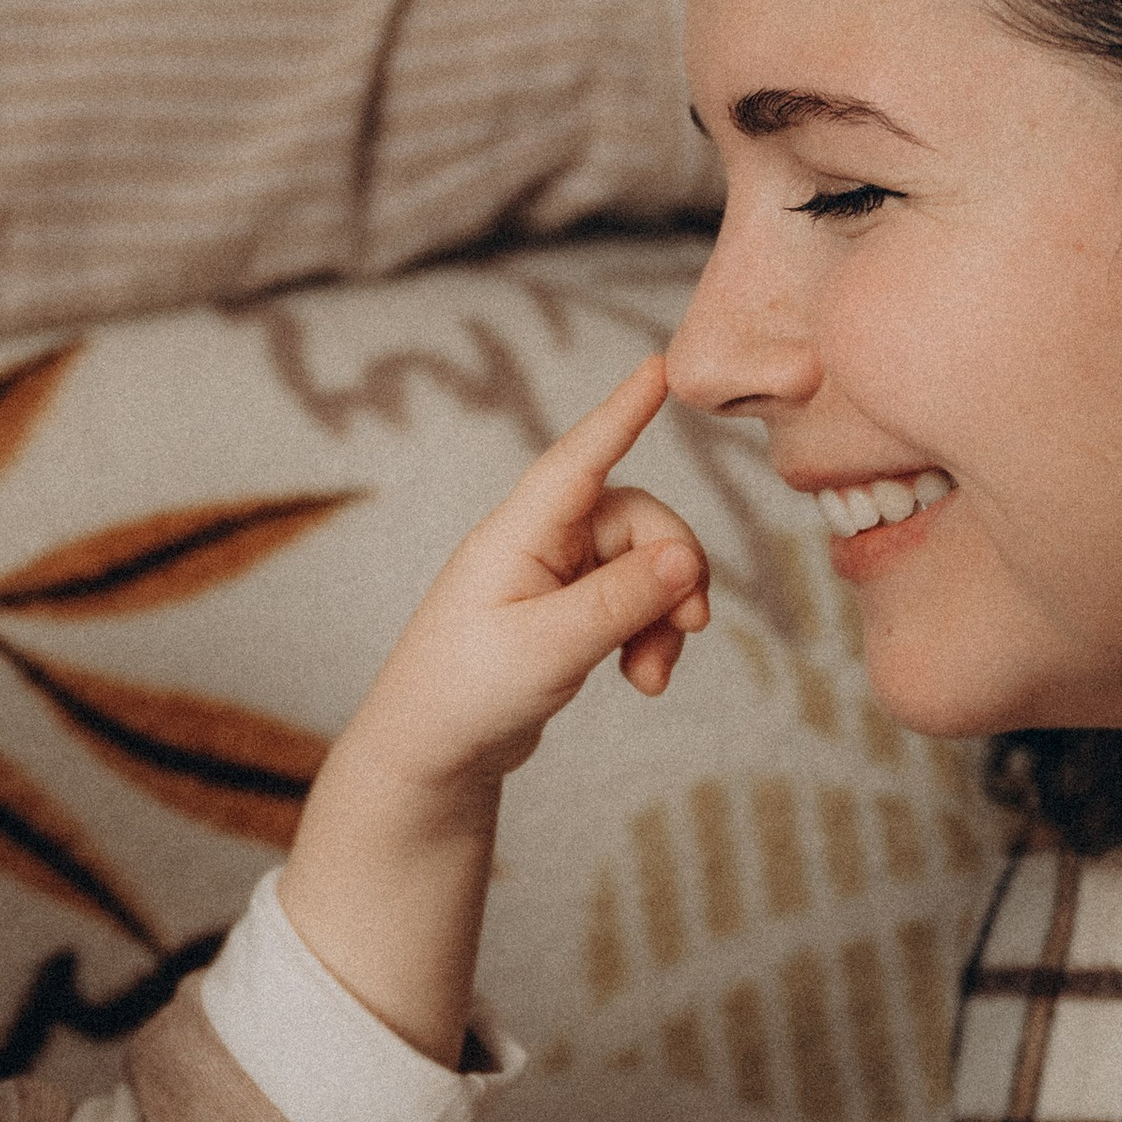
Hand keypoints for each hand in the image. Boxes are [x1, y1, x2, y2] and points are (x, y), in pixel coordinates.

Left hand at [279, 358, 706, 1059]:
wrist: (430, 755)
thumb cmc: (466, 693)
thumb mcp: (550, 648)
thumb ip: (621, 601)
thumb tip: (688, 558)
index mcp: (517, 533)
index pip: (579, 457)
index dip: (622, 412)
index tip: (658, 365)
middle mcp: (537, 542)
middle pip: (636, 522)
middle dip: (674, 573)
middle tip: (691, 629)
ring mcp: (553, 576)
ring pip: (644, 566)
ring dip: (665, 615)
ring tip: (654, 676)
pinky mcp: (566, 612)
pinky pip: (632, 602)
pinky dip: (649, 635)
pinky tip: (644, 679)